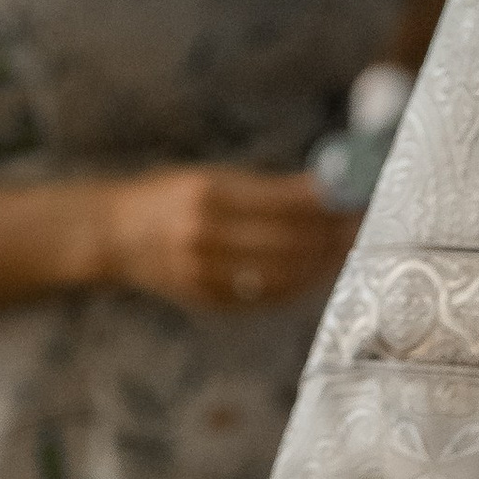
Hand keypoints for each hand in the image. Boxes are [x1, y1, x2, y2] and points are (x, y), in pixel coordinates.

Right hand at [97, 166, 357, 311]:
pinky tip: (316, 274)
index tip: (359, 196)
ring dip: (322, 264)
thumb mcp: (209, 178)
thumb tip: (326, 192)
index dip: (329, 203)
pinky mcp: (208, 300)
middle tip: (364, 227)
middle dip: (334, 236)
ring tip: (346, 250)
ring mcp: (206, 274)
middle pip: (291, 242)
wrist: (114, 235)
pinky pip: (265, 297)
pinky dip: (298, 286)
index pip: (286, 203)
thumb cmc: (169, 196)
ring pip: (284, 275)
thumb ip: (263, 189)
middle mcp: (206, 235)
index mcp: (209, 193)